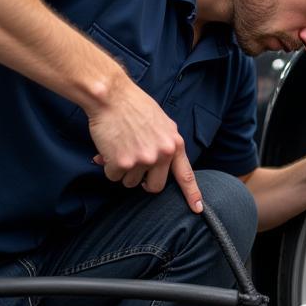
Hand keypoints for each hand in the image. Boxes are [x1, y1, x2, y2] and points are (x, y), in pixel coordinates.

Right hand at [89, 79, 202, 212]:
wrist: (111, 96)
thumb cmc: (134, 106)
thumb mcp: (162, 123)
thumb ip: (165, 144)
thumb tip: (160, 163)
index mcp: (175, 144)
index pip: (186, 175)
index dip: (192, 194)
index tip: (197, 209)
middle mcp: (162, 154)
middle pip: (155, 187)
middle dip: (143, 183)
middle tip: (134, 167)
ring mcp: (143, 160)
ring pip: (130, 183)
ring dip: (123, 171)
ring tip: (120, 148)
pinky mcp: (123, 162)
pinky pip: (114, 177)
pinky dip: (108, 167)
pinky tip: (108, 149)